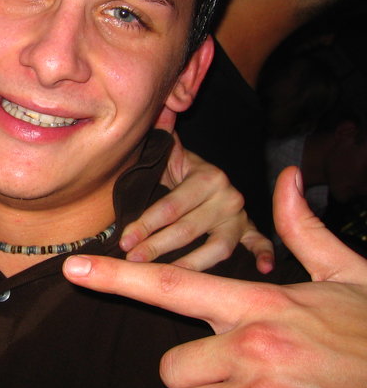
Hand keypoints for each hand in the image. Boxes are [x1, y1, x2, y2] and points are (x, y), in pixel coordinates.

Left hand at [64, 166, 366, 387]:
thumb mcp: (347, 278)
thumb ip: (304, 232)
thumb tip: (286, 179)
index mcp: (261, 306)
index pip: (172, 286)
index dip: (116, 277)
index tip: (75, 269)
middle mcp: (254, 352)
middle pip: (170, 370)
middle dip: (194, 379)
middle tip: (239, 378)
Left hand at [120, 134, 273, 271]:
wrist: (207, 178)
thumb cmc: (178, 170)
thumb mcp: (169, 154)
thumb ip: (161, 136)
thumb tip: (157, 109)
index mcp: (207, 177)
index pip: (171, 206)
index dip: (145, 224)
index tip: (124, 239)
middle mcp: (228, 197)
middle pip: (189, 230)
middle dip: (156, 247)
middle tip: (131, 261)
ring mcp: (240, 217)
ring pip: (217, 248)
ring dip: (189, 265)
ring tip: (163, 279)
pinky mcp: (248, 232)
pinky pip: (258, 244)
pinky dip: (263, 255)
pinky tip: (263, 268)